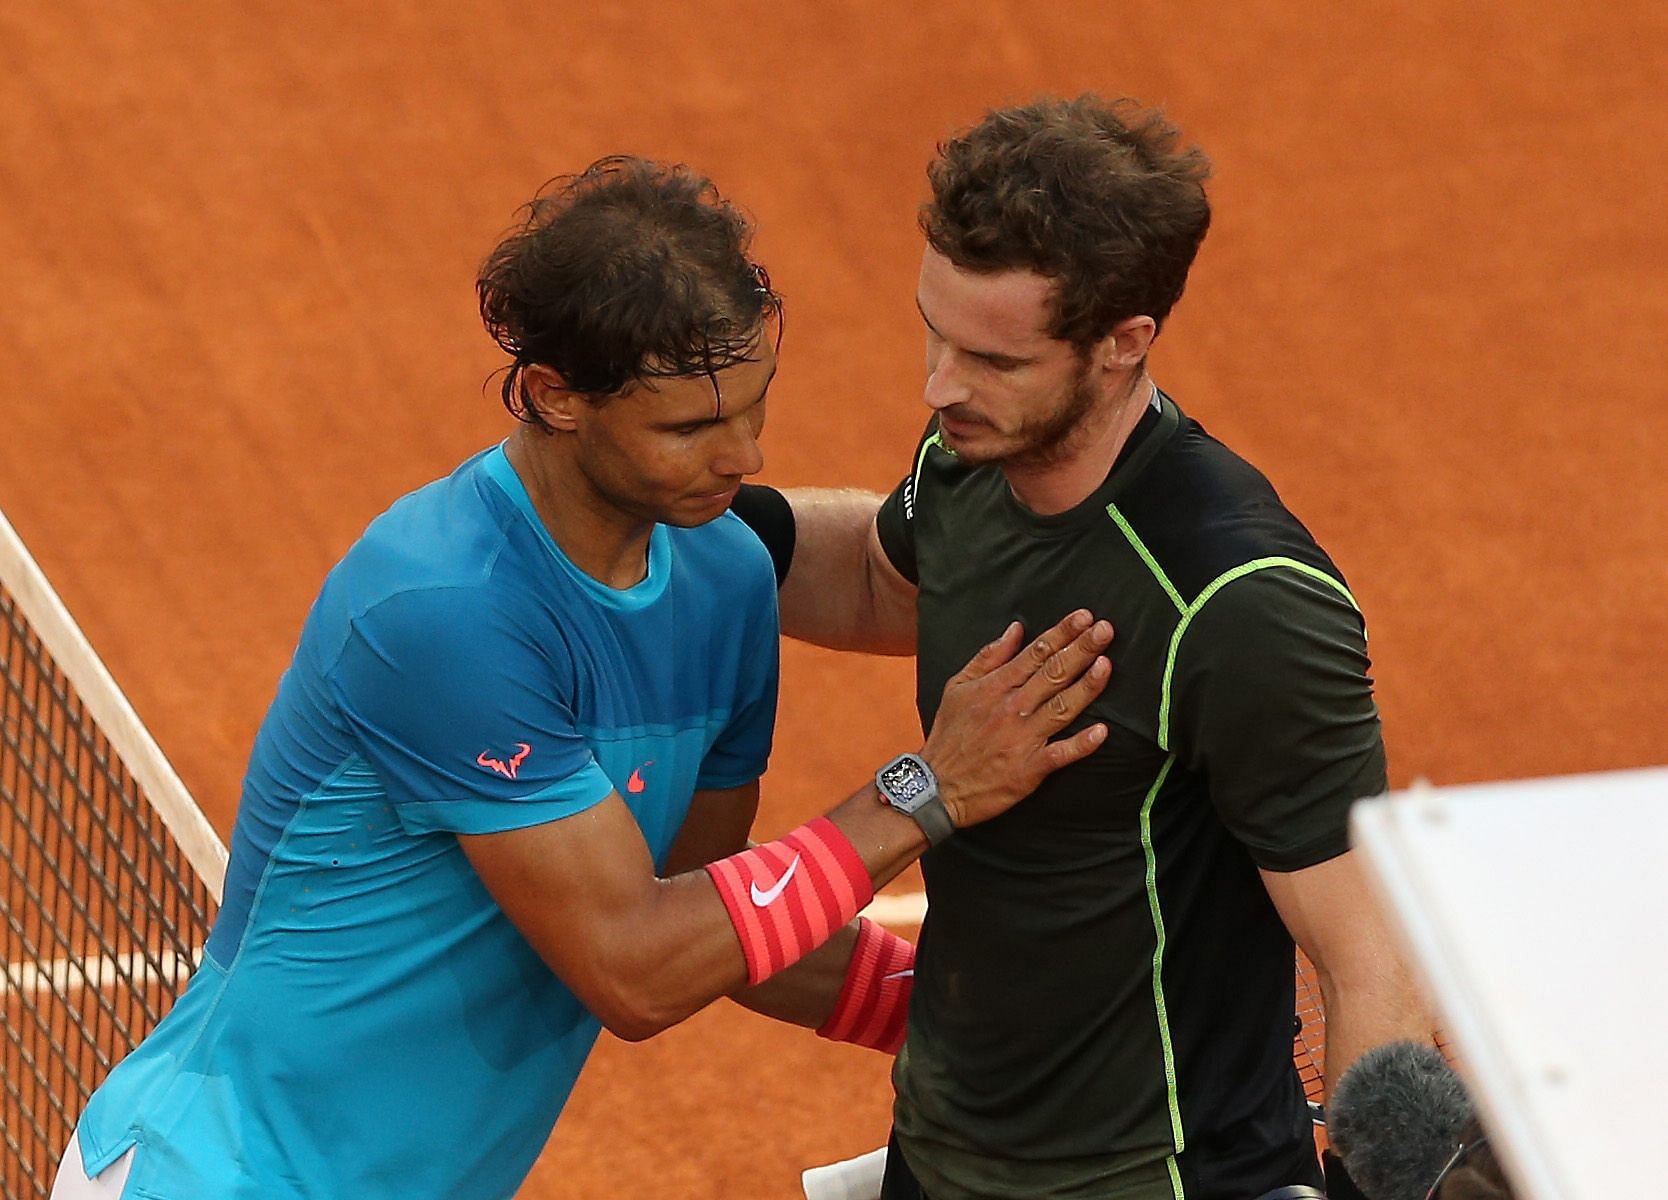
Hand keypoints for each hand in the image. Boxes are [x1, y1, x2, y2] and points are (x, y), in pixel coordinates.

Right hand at [920, 610, 1111, 828]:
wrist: (938, 785)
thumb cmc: (949, 735)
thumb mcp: (958, 687)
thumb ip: (988, 657)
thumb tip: (1016, 630)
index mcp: (995, 687)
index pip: (1035, 653)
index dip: (1062, 633)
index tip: (1084, 617)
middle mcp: (1013, 708)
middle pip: (1054, 673)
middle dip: (1082, 649)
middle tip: (1105, 629)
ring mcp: (1023, 738)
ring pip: (1062, 708)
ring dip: (1087, 686)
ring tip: (1107, 665)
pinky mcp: (1030, 769)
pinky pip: (1060, 754)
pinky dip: (1082, 744)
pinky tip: (1102, 732)